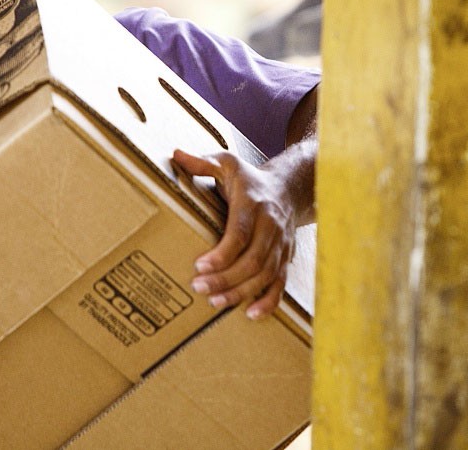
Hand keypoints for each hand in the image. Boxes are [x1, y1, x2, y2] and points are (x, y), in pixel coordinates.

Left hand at [174, 147, 309, 319]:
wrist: (291, 188)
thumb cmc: (250, 178)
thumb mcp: (227, 162)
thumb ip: (203, 161)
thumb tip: (175, 154)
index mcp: (254, 204)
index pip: (240, 233)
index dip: (222, 253)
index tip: (199, 266)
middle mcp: (271, 226)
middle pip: (253, 259)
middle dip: (227, 278)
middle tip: (200, 288)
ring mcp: (281, 245)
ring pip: (265, 275)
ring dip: (241, 291)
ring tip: (215, 302)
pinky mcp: (286, 258)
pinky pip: (280, 283)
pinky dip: (268, 301)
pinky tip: (251, 314)